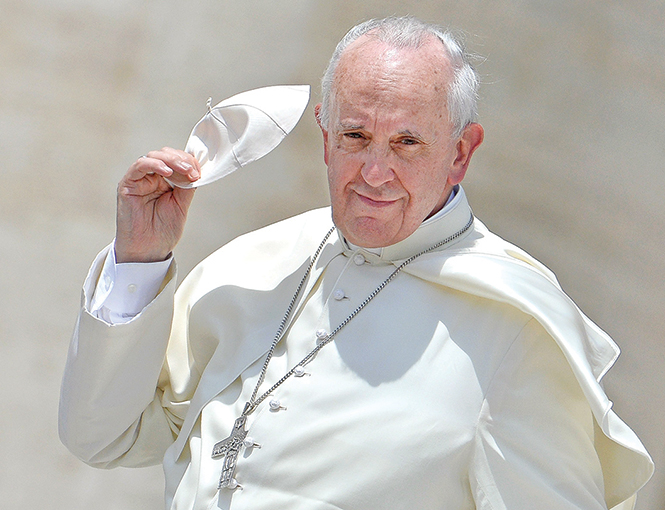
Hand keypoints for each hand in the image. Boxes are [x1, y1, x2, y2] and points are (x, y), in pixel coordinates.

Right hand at [115, 147, 200, 262]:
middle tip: (193, 172)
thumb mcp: (181, 205)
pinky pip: (139, 166)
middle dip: (183, 160)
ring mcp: (139, 180)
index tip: (199, 172)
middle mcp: (151, 177)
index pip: (176, 160)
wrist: (148, 249)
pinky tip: (167, 172)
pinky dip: (155, 164)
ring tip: (185, 171)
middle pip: (166, 154)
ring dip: (172, 160)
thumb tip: (195, 170)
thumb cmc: (162, 231)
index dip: (189, 162)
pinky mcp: (128, 184)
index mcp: (165, 181)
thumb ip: (186, 186)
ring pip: (154, 156)